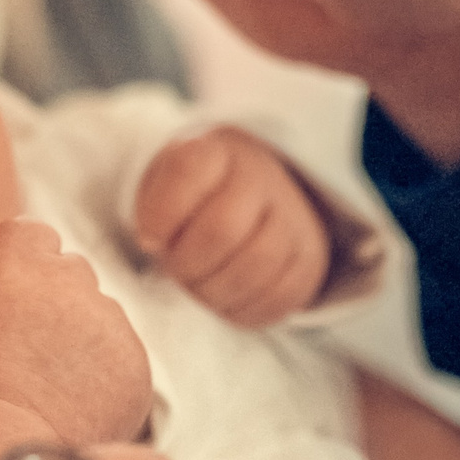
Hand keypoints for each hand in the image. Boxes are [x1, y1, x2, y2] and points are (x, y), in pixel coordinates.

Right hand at [0, 218, 151, 446]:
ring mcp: (109, 317)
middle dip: (56, 298)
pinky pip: (121, 353)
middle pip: (72, 272)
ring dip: (82, 335)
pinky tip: (73, 397)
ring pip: (99, 313)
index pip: (35, 234)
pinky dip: (104, 370)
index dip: (23, 266)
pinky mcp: (133, 358)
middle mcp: (73, 275)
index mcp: (21, 254)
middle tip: (29, 343)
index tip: (11, 297)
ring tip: (49, 377)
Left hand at [134, 127, 330, 326]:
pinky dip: (242, 309)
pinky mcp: (309, 259)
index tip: (149, 239)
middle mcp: (262, 177)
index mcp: (217, 151)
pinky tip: (225, 296)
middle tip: (175, 270)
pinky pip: (279, 297)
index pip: (187, 171)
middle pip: (221, 229)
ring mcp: (293, 217)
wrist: (254, 199)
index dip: (161, 214)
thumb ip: (152, 206)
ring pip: (255, 266)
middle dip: (185, 264)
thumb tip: (154, 242)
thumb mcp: (165, 183)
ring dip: (213, 291)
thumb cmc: (195, 197)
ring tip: (198, 284)